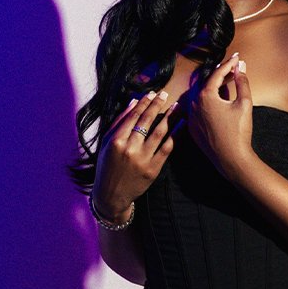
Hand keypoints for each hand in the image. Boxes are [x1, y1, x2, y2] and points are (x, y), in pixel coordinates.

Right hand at [93, 89, 174, 218]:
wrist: (112, 194)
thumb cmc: (106, 166)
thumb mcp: (105, 144)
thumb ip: (119, 122)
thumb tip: (133, 102)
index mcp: (116, 141)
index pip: (133, 116)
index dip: (143, 103)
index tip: (151, 94)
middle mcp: (130, 148)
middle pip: (146, 121)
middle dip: (157, 105)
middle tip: (165, 94)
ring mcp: (142, 159)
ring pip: (160, 132)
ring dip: (170, 117)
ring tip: (177, 106)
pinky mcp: (153, 169)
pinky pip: (167, 148)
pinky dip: (175, 135)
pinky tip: (181, 125)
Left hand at [184, 51, 252, 180]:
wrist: (231, 159)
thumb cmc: (239, 132)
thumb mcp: (244, 103)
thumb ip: (242, 82)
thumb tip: (240, 66)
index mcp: (205, 96)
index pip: (217, 74)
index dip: (228, 64)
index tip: (236, 58)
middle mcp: (194, 105)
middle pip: (206, 83)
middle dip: (220, 75)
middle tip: (233, 70)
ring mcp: (191, 117)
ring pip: (200, 96)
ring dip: (213, 88)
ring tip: (228, 83)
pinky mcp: (192, 128)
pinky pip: (198, 109)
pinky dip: (207, 103)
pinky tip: (220, 102)